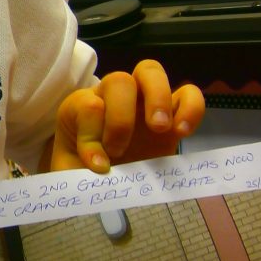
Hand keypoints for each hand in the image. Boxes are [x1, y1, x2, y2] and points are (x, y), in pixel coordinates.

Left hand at [50, 59, 204, 172]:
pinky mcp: (172, 117)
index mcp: (79, 109)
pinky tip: (182, 133)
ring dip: (157, 97)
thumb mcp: (71, 175)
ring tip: (160, 129)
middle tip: (119, 150)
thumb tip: (98, 169)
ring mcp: (143, 103)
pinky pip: (188, 94)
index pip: (86, 105)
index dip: (90, 135)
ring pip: (151, 72)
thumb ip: (74, 171)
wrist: (104, 188)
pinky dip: (190, 107)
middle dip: (120, 116)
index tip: (97, 165)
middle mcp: (111, 98)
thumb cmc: (83, 177)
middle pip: (118, 80)